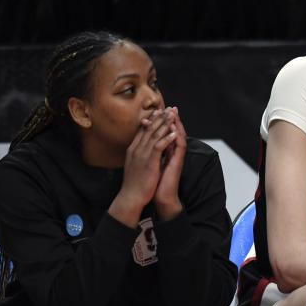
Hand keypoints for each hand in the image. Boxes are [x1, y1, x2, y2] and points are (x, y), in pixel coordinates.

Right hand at [111, 109, 175, 225]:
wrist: (131, 196)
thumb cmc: (134, 183)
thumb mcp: (136, 165)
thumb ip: (140, 155)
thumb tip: (144, 150)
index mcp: (133, 149)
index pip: (142, 131)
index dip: (151, 120)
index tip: (158, 112)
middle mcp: (136, 149)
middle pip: (149, 129)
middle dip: (159, 118)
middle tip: (168, 108)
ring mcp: (142, 154)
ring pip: (154, 135)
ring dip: (164, 124)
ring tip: (173, 115)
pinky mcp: (149, 161)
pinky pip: (158, 146)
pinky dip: (166, 139)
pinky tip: (174, 132)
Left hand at [154, 106, 185, 220]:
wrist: (159, 197)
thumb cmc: (153, 183)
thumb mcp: (150, 164)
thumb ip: (151, 154)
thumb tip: (144, 145)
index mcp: (165, 152)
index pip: (165, 134)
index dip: (162, 123)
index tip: (157, 112)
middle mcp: (172, 153)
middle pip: (174, 132)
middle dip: (172, 119)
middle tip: (171, 107)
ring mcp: (176, 157)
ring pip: (179, 137)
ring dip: (177, 124)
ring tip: (174, 113)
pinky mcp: (178, 162)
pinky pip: (180, 146)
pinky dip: (177, 136)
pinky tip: (174, 127)